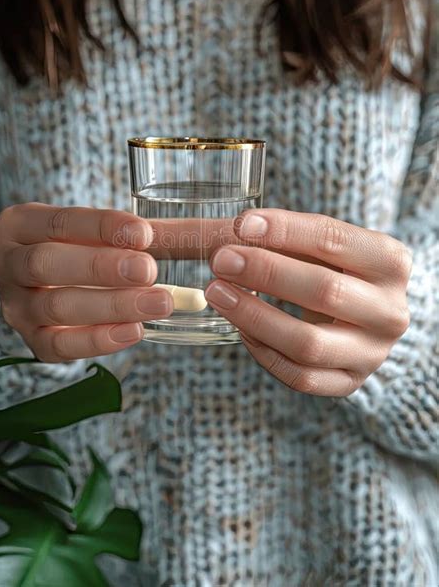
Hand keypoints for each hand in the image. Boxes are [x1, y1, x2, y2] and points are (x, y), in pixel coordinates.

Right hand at [0, 204, 172, 361]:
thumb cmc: (84, 247)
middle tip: (148, 271)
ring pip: (55, 306)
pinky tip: (134, 331)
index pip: (60, 222)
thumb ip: (134, 235)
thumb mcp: (98, 231)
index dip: (102, 228)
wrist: (55, 282)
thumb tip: (196, 238)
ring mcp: (14, 306)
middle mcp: (5, 264)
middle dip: (101, 267)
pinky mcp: (29, 340)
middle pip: (47, 264)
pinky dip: (97, 340)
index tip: (144, 234)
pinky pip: (58, 345)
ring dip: (110, 305)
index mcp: (20, 224)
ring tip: (157, 303)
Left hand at [205, 209, 411, 396]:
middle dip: (265, 272)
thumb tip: (233, 232)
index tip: (241, 225)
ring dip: (254, 317)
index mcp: (390, 262)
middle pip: (324, 291)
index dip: (284, 230)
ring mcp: (373, 353)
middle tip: (221, 260)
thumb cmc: (333, 268)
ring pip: (308, 344)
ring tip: (217, 293)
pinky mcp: (350, 381)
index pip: (333, 239)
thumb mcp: (321, 243)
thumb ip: (283, 235)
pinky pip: (300, 377)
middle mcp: (390, 310)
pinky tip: (240, 328)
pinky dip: (264, 353)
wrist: (364, 314)